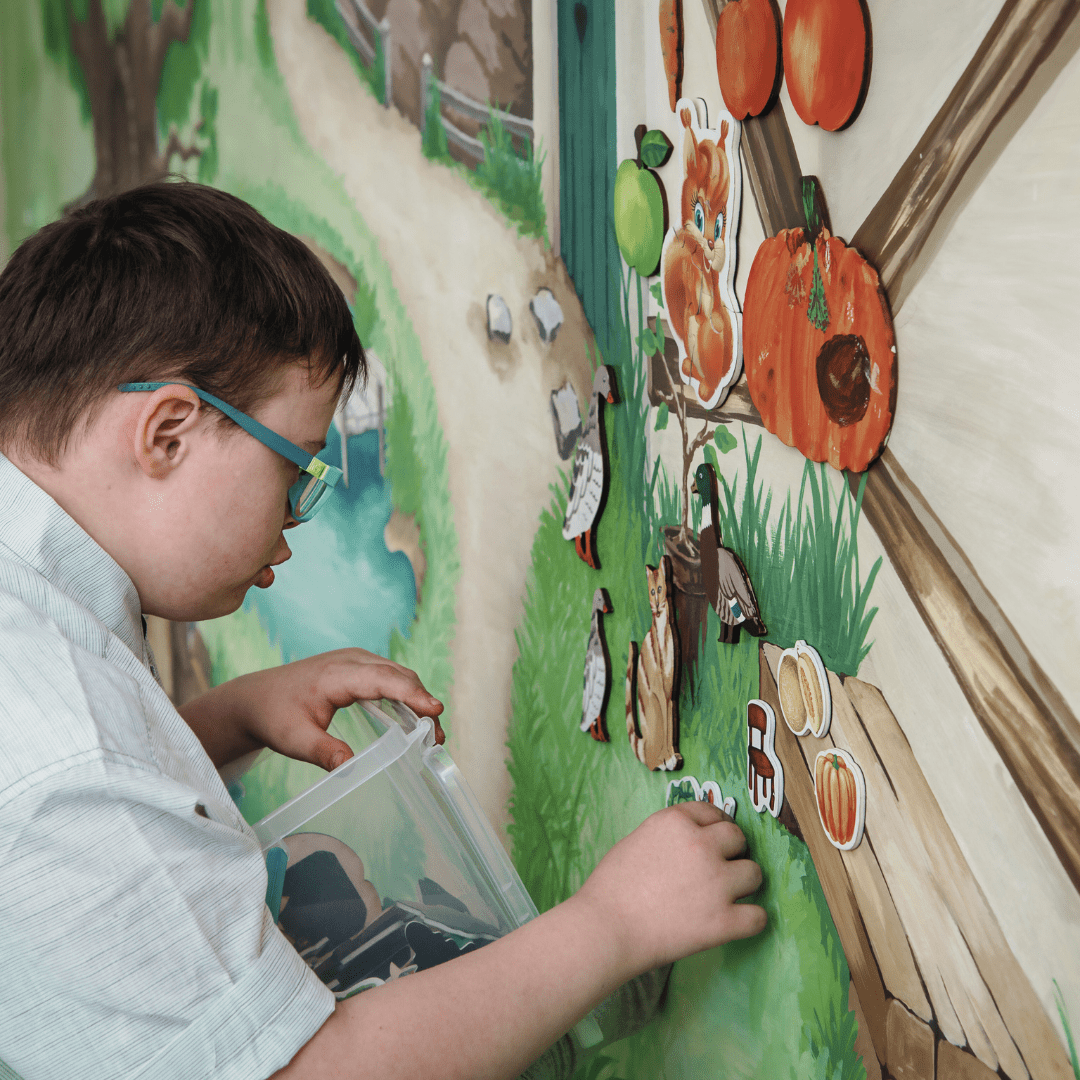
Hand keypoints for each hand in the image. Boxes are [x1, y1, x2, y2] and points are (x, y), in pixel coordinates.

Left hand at [180, 649, 443, 770]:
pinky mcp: (358, 668)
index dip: (412, 694)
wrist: (256, 698)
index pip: (384, 679)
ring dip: (418, 698)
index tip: (435, 710)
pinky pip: (390, 677)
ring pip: (398, 675)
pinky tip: (414, 718)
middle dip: (423, 702)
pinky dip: (407, 694)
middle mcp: (351, 660)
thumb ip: (323, 752)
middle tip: (437, 737)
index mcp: (337, 674)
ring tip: (432, 733)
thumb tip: (350, 768)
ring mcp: (356, 661)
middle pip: (399, 675)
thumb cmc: (275, 716)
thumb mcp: (294, 740)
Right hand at [573, 801, 765, 975]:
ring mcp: (716, 882)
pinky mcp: (724, 921)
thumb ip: (669, 836)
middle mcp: (702, 845)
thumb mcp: (637, 840)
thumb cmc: (610, 887)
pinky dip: (750, 920)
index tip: (718, 839)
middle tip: (722, 868)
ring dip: (744, 884)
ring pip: (754, 874)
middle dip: (733, 852)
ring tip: (729, 896)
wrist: (605, 928)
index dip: (717, 826)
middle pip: (738, 839)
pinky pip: (758, 916)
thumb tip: (689, 842)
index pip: (713, 812)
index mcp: (677, 821)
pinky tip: (738, 922)